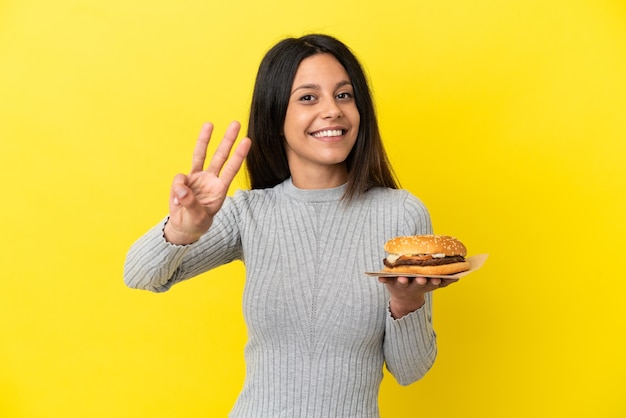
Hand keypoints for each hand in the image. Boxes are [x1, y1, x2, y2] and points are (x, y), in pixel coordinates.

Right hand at [164, 121, 251, 244]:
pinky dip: (177, 188)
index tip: (247, 141)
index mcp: (220, 189)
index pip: (231, 169)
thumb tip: (182, 189)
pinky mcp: (184, 180)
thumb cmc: (196, 222)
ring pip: (201, 155)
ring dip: (205, 139)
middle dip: (228, 140)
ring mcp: (197, 178)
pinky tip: (177, 201)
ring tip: (210, 124)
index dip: (239, 155)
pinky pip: (179, 177)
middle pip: (220, 156)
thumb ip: (190, 203)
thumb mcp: (197, 217)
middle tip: (236, 124)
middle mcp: (210, 179)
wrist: (184, 226)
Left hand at [378, 275, 458, 318]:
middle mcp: (413, 284)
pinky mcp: (390, 282)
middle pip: (417, 283)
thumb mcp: (434, 285)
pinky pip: (385, 280)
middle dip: (419, 281)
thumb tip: (459, 275)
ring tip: (402, 279)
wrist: (404, 299)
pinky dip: (383, 279)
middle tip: (421, 279)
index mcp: (424, 284)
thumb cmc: (421, 285)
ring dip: (402, 281)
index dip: (434, 281)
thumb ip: (445, 280)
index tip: (436, 280)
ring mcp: (401, 284)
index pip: (431, 283)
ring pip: (401, 282)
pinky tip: (379, 278)